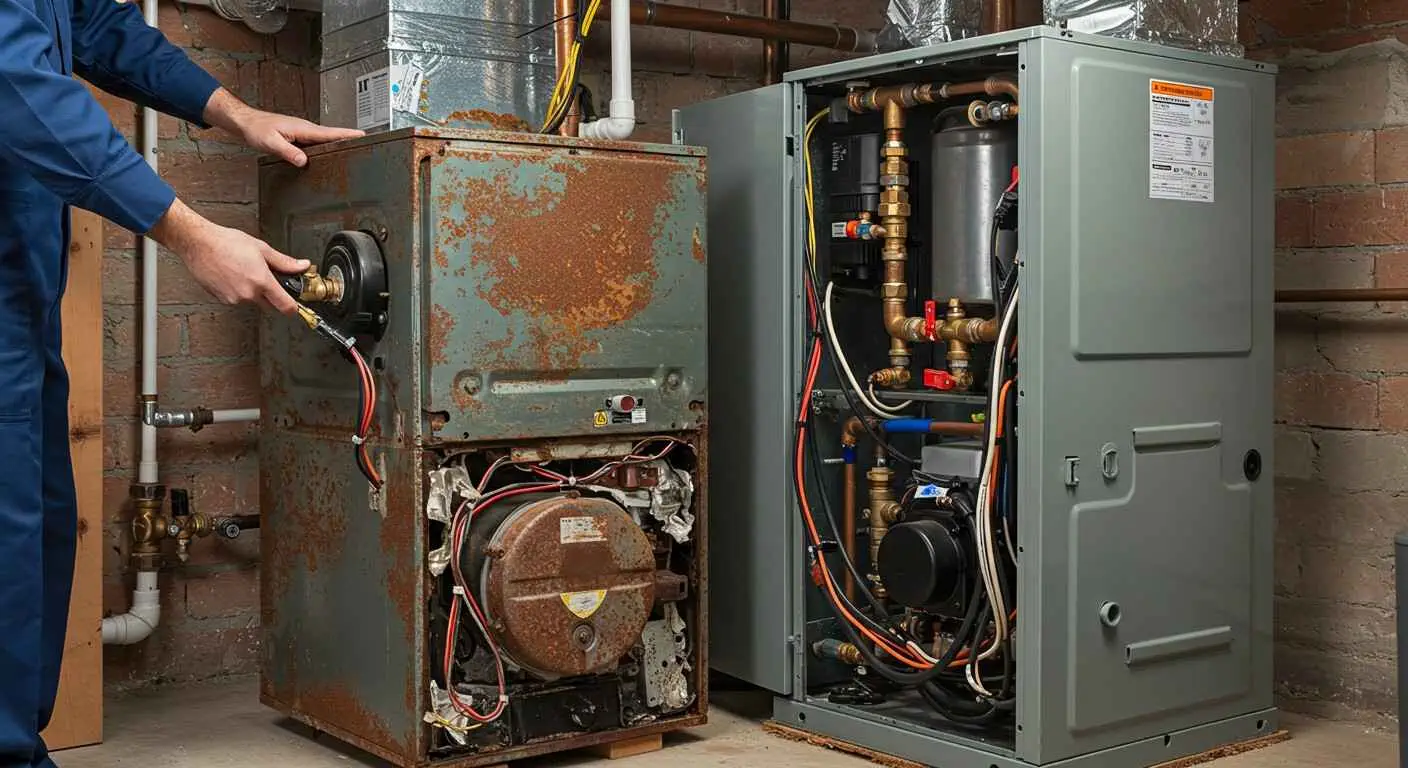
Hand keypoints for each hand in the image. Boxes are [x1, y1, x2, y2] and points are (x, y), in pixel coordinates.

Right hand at [149, 199, 309, 314]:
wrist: (198, 244)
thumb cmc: (226, 243)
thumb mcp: (261, 249)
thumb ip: (284, 262)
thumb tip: (301, 266)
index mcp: (261, 281)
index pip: (285, 306)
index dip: (293, 308)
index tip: (296, 307)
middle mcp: (248, 294)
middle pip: (270, 305)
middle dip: (272, 296)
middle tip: (267, 280)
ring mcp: (234, 298)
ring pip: (252, 302)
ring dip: (254, 292)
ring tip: (245, 272)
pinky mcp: (222, 299)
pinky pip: (237, 300)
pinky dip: (239, 291)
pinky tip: (234, 276)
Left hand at [203, 88, 363, 166]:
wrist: (246, 123)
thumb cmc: (256, 129)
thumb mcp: (271, 142)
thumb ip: (288, 152)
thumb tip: (304, 161)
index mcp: (303, 129)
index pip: (330, 132)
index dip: (348, 134)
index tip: (363, 135)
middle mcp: (305, 129)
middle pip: (332, 135)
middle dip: (349, 138)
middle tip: (365, 144)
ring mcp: (302, 133)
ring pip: (325, 140)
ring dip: (338, 143)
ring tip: (353, 150)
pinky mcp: (298, 137)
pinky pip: (316, 143)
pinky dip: (325, 147)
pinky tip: (327, 154)